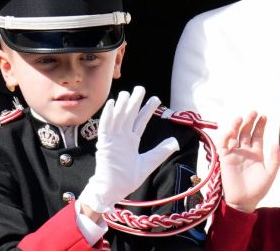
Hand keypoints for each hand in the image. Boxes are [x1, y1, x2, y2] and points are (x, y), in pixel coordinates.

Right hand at [79, 86, 179, 213]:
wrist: (112, 191)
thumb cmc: (127, 179)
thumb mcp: (148, 163)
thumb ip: (160, 152)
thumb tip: (175, 142)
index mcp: (131, 142)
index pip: (140, 122)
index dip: (147, 110)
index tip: (156, 99)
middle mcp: (121, 138)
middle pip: (129, 116)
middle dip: (135, 102)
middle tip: (141, 88)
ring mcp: (112, 140)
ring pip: (118, 119)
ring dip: (122, 106)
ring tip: (128, 92)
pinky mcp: (104, 145)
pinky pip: (105, 127)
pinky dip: (108, 116)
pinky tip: (112, 104)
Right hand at [218, 111, 279, 212]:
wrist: (244, 201)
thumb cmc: (258, 189)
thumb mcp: (270, 173)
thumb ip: (274, 159)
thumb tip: (275, 143)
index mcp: (256, 154)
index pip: (257, 136)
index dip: (260, 126)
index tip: (264, 116)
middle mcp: (245, 151)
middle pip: (246, 132)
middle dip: (250, 122)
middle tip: (254, 112)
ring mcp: (234, 154)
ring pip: (234, 136)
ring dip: (237, 126)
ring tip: (242, 118)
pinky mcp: (225, 158)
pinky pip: (223, 145)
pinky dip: (225, 137)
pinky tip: (231, 131)